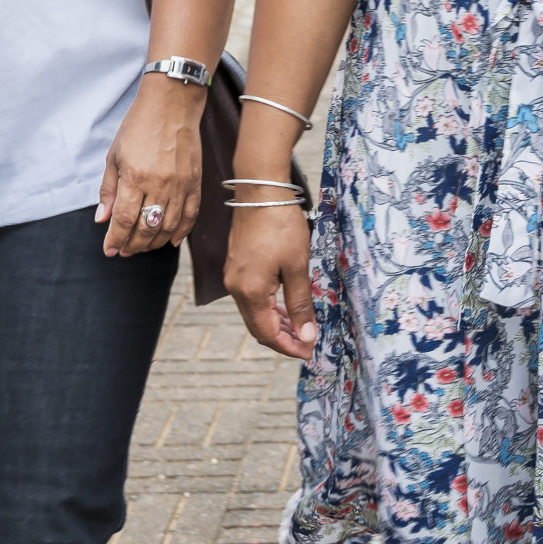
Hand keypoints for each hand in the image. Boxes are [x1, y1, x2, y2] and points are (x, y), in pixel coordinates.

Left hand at [98, 75, 203, 256]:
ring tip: (142, 246)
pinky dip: (181, 231)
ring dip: (153, 242)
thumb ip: (108, 189)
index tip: (109, 249)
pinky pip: (190, 214)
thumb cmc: (139, 125)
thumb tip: (102, 219)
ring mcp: (181, 184)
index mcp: (135, 177)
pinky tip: (170, 240)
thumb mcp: (114, 155)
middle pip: (146, 228)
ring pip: (168, 227)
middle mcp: (159, 184)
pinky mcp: (195, 181)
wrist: (172, 103)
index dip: (115, 240)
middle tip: (124, 250)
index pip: (124, 221)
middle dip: (132, 245)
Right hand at [226, 200, 318, 359]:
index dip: (288, 347)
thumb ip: (300, 304)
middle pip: (257, 326)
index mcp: (249, 292)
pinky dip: (267, 307)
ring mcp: (233, 277)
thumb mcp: (297, 266)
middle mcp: (235, 288)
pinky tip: (283, 307)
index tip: (309, 352)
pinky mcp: (236, 266)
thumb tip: (307, 335)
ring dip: (275, 323)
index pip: (267, 333)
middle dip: (282, 339)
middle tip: (307, 343)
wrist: (261, 191)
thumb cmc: (281, 226)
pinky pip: (250, 297)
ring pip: (253, 312)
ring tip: (299, 329)